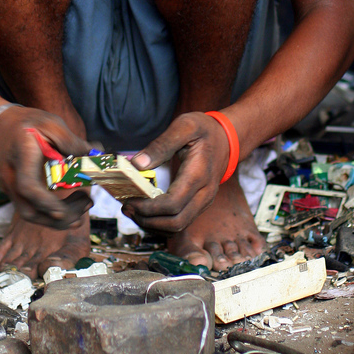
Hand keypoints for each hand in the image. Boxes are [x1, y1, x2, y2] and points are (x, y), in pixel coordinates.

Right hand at [0, 106, 93, 229]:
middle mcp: (12, 176)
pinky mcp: (17, 193)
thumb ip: (72, 142)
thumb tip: (96, 154)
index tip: (63, 209)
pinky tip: (75, 205)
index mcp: (21, 155)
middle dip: (60, 216)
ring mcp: (12, 188)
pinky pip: (33, 210)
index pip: (27, 186)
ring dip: (59, 218)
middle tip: (88, 202)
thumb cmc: (26, 124)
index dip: (45, 202)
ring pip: (31, 214)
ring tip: (85, 203)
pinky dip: (54, 213)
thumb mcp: (50, 124)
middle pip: (29, 210)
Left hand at [125, 111, 230, 231]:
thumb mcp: (184, 126)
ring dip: (152, 224)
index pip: (173, 204)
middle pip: (175, 222)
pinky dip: (160, 222)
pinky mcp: (199, 205)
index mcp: (198, 175)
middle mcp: (204, 194)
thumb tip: (137, 164)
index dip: (148, 207)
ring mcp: (203, 202)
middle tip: (126, 207)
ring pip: (177, 226)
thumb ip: (161, 144)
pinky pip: (180, 222)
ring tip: (132, 211)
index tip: (129, 199)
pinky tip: (145, 212)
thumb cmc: (204, 130)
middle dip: (147, 220)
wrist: (226, 139)